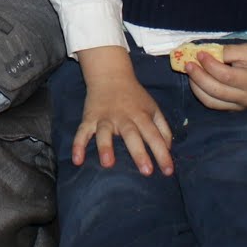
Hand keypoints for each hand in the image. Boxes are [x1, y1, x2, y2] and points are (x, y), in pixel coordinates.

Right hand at [71, 46, 172, 175]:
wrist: (110, 75)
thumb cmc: (135, 97)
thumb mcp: (153, 108)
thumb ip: (163, 129)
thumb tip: (168, 149)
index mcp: (142, 115)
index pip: (154, 136)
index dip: (162, 154)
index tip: (168, 171)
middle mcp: (123, 117)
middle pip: (132, 135)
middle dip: (139, 153)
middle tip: (146, 172)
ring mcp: (104, 118)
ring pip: (104, 132)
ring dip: (106, 147)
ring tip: (108, 164)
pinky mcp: (89, 118)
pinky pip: (82, 132)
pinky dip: (78, 145)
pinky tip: (77, 160)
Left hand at [185, 42, 246, 110]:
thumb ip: (226, 52)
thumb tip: (203, 55)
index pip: (225, 76)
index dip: (209, 65)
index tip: (199, 53)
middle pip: (215, 90)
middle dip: (198, 76)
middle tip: (188, 64)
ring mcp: (241, 107)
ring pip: (211, 101)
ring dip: (196, 87)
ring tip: (190, 72)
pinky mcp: (235, 110)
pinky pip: (214, 105)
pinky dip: (202, 94)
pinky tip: (197, 82)